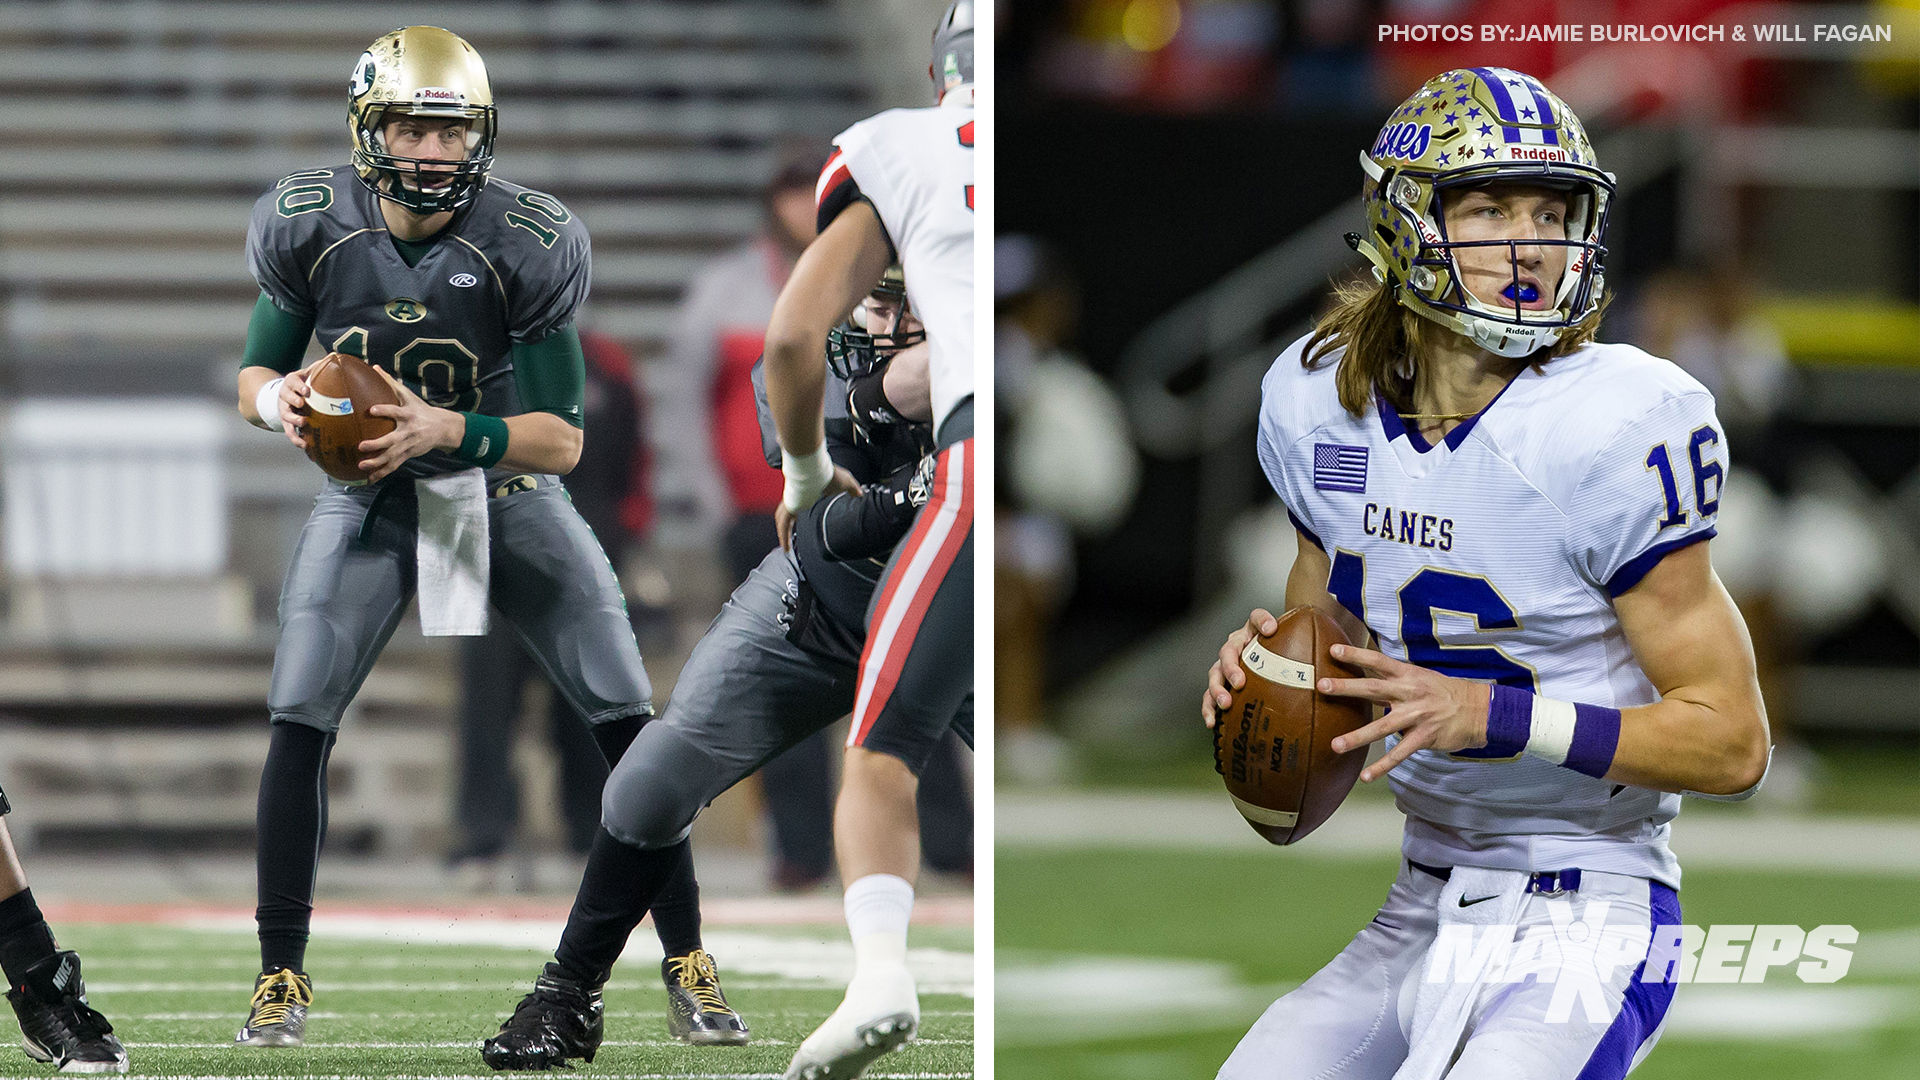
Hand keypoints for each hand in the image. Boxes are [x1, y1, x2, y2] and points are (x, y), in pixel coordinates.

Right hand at [278, 366, 313, 449]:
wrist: (291, 396)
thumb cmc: (307, 383)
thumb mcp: (311, 373)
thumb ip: (321, 367)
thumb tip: (335, 356)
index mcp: (292, 382)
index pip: (292, 381)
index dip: (298, 385)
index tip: (306, 390)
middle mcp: (285, 395)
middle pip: (285, 397)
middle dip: (293, 399)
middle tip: (302, 404)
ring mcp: (285, 410)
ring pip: (285, 415)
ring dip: (293, 419)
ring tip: (303, 422)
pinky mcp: (288, 423)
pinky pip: (289, 432)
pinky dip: (296, 439)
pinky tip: (305, 445)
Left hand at [358, 370, 461, 481]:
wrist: (444, 429)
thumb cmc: (422, 410)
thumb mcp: (410, 396)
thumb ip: (391, 383)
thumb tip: (374, 367)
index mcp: (408, 415)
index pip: (396, 412)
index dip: (384, 410)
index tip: (372, 410)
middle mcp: (408, 432)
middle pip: (392, 440)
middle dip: (377, 444)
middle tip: (361, 446)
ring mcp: (408, 446)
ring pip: (392, 456)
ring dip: (377, 462)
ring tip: (362, 465)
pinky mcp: (408, 455)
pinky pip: (394, 466)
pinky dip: (382, 473)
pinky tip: (370, 479)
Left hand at [778, 466, 862, 550]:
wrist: (821, 472)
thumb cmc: (832, 475)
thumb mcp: (847, 484)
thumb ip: (854, 490)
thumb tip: (861, 495)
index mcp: (808, 494)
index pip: (801, 507)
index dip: (800, 516)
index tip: (802, 525)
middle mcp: (797, 499)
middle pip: (787, 516)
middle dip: (787, 528)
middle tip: (789, 540)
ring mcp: (790, 503)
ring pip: (783, 523)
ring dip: (784, 536)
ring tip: (787, 548)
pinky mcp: (789, 509)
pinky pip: (784, 526)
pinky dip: (784, 537)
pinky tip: (786, 548)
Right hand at [1202, 608, 1277, 728]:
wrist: (1269, 658)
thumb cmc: (1275, 648)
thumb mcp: (1282, 635)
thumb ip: (1276, 628)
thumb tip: (1271, 628)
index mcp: (1250, 632)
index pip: (1256, 619)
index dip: (1262, 622)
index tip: (1270, 631)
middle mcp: (1233, 648)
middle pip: (1227, 654)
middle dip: (1230, 669)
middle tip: (1239, 682)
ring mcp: (1224, 668)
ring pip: (1215, 676)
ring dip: (1217, 690)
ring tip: (1224, 704)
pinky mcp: (1221, 686)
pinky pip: (1210, 697)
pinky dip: (1209, 709)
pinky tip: (1212, 722)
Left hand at [1319, 645, 1492, 781]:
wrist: (1480, 710)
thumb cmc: (1446, 693)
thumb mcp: (1421, 678)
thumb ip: (1395, 680)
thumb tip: (1369, 682)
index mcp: (1408, 675)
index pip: (1378, 661)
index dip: (1356, 655)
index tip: (1333, 650)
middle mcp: (1410, 693)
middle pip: (1373, 688)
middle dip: (1347, 687)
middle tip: (1322, 685)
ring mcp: (1417, 716)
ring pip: (1381, 727)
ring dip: (1357, 737)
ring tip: (1335, 745)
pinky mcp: (1424, 737)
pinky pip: (1400, 754)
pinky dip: (1383, 767)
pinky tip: (1367, 776)